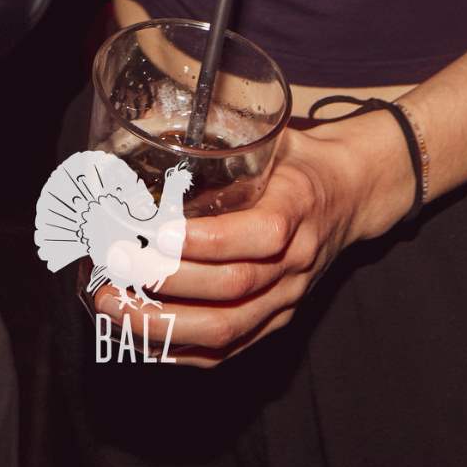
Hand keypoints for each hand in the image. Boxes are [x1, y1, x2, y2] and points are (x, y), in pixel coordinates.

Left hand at [93, 114, 413, 363]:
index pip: (256, 236)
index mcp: (297, 206)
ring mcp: (288, 298)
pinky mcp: (279, 321)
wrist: (352, 195)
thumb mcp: (274, 135)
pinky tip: (142, 337)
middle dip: (166, 283)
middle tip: (115, 265)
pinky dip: (182, 349)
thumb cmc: (301, 160)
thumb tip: (154, 117)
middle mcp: (296, 261)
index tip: (155, 231)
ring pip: (227, 328)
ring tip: (113, 306)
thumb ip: (226, 133)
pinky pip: (230, 349)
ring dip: (163, 324)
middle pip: (232, 288)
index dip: (204, 241)